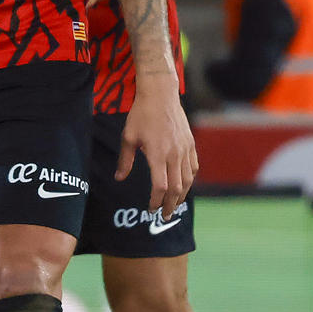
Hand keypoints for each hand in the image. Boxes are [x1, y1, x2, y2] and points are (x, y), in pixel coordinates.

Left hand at [121, 83, 197, 214]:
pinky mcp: (190, 144)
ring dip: (181, 196)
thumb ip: (125, 160)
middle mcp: (174, 154)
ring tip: (174, 205)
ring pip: (187, 180)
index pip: (160, 186)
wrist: (160, 95)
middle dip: (170, 205)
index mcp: (157, 154)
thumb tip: (119, 178)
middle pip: (177, 188)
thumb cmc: (141, 115)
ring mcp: (185, 149)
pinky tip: (184, 186)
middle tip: (164, 216)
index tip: (150, 208)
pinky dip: (189, 180)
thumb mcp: (128, 137)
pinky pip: (193, 168)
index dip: (156, 200)